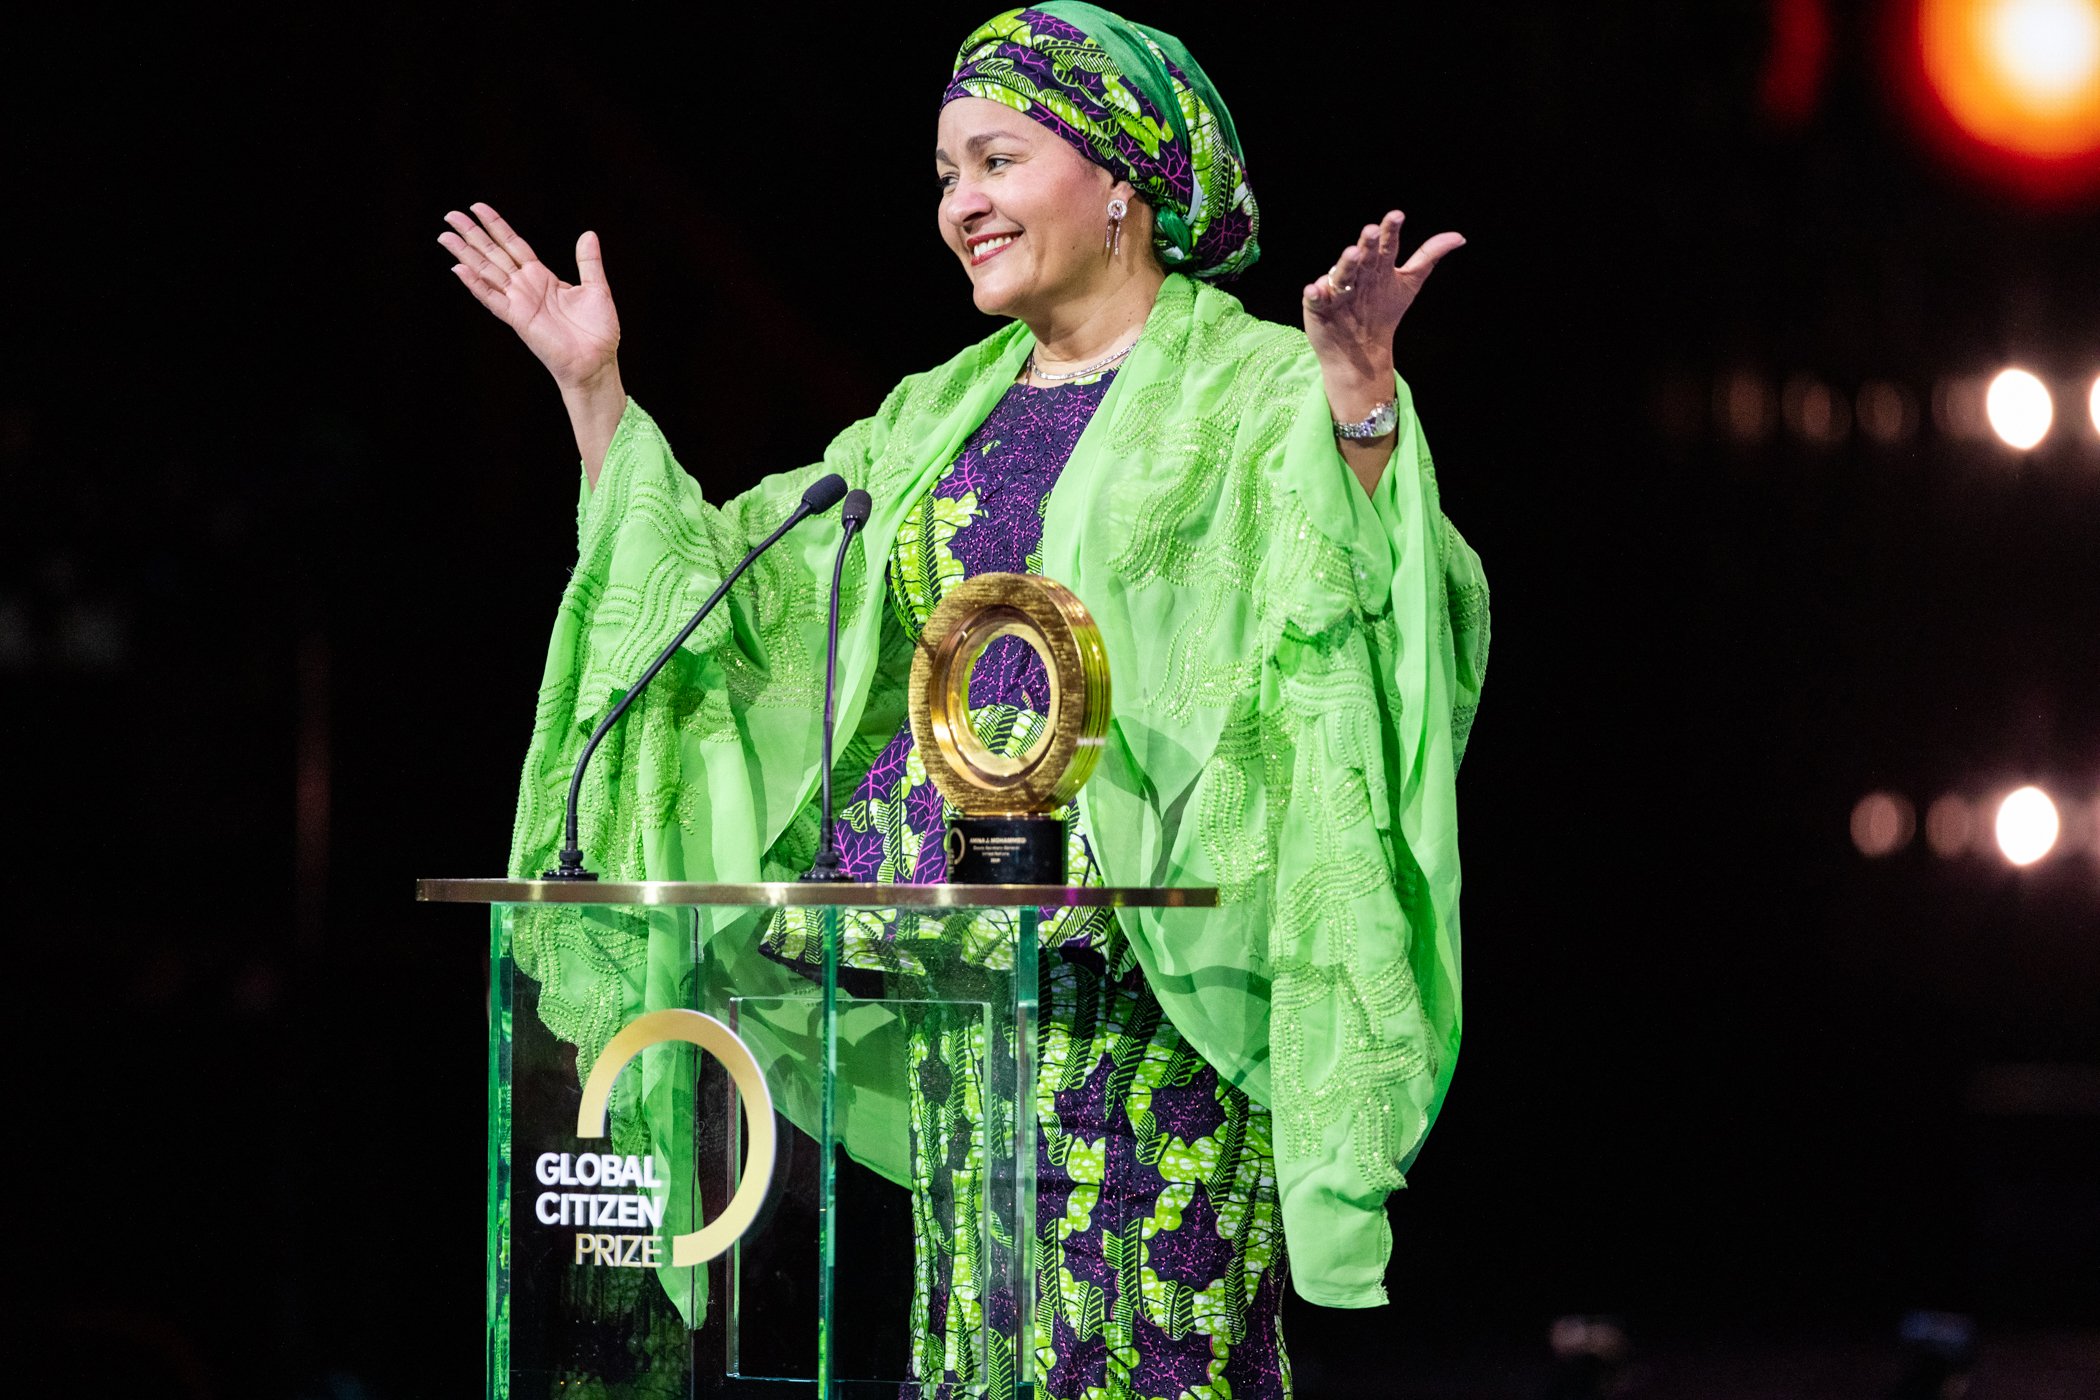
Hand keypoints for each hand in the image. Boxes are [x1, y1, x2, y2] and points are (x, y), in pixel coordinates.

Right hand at [439, 202, 619, 389]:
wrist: (596, 362)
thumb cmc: (597, 331)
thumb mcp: (596, 288)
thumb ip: (588, 261)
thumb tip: (588, 234)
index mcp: (542, 277)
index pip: (514, 245)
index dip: (496, 226)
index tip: (478, 207)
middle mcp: (526, 287)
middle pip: (493, 254)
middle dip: (472, 234)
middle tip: (450, 215)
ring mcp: (519, 302)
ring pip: (486, 272)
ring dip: (465, 254)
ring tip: (446, 236)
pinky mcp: (518, 319)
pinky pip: (492, 299)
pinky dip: (476, 285)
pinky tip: (459, 270)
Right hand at [1300, 210, 1463, 391]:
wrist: (1362, 348)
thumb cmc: (1383, 310)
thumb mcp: (1410, 282)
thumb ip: (1428, 256)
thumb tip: (1460, 237)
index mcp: (1377, 266)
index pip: (1385, 244)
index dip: (1390, 231)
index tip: (1397, 216)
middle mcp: (1357, 273)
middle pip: (1363, 257)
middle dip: (1367, 244)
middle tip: (1372, 231)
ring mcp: (1336, 289)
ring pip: (1342, 274)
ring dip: (1345, 264)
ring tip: (1352, 254)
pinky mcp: (1318, 306)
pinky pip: (1315, 299)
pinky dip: (1315, 294)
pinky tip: (1316, 289)